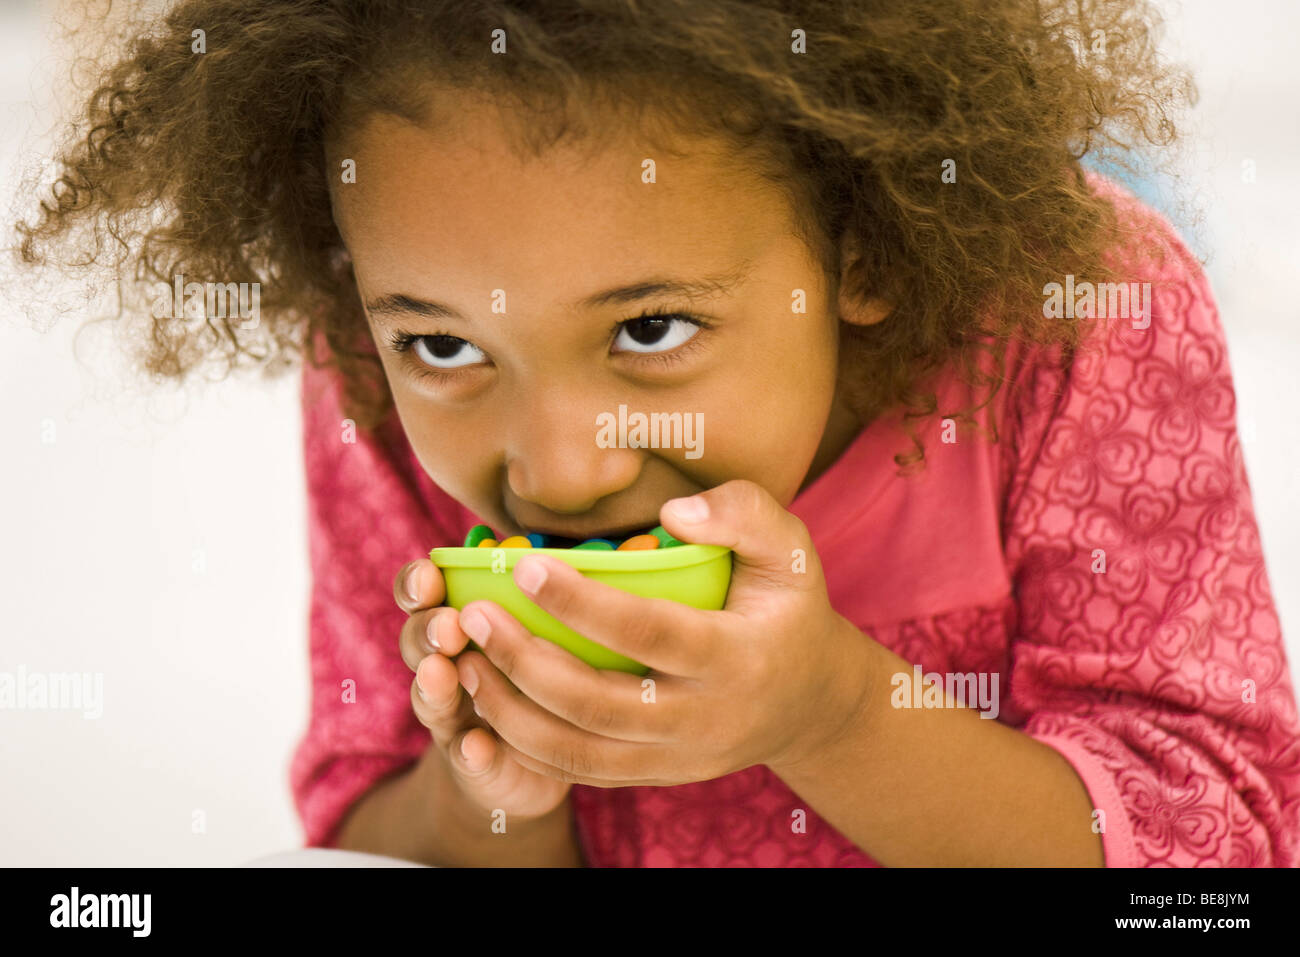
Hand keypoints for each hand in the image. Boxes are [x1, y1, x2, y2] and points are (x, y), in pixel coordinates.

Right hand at [394, 559, 571, 818]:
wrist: (539, 755)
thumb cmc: (556, 664)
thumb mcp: (556, 619)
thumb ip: (562, 585)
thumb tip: (623, 536)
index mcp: (462, 617)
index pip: (424, 590)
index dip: (419, 581)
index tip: (432, 575)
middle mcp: (447, 661)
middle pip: (417, 640)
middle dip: (426, 630)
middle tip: (449, 626)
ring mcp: (455, 714)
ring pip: (431, 696)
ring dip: (434, 683)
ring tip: (441, 673)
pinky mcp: (475, 761)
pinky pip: (466, 756)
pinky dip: (471, 750)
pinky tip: (479, 745)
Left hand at [452, 479, 870, 786]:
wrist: (811, 702)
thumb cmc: (788, 609)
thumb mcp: (790, 550)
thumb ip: (743, 513)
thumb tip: (672, 512)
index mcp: (737, 658)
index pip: (648, 634)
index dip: (582, 604)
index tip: (526, 569)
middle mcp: (706, 719)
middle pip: (598, 704)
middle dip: (526, 661)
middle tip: (476, 617)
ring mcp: (679, 759)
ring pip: (578, 752)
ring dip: (512, 711)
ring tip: (466, 662)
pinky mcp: (657, 776)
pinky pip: (581, 773)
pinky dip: (527, 745)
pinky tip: (491, 702)